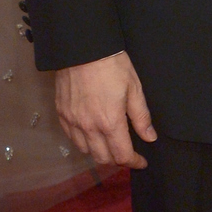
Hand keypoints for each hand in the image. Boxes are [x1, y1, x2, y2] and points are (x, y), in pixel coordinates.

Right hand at [54, 50, 156, 167]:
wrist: (82, 49)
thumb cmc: (112, 66)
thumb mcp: (134, 88)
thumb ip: (141, 117)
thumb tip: (149, 137)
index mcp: (110, 122)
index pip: (122, 155)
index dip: (134, 162)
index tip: (141, 162)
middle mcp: (89, 127)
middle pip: (103, 158)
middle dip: (118, 160)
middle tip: (128, 153)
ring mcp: (72, 122)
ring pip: (86, 151)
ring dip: (99, 153)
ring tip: (110, 145)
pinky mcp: (61, 114)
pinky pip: (71, 138)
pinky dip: (83, 142)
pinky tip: (92, 135)